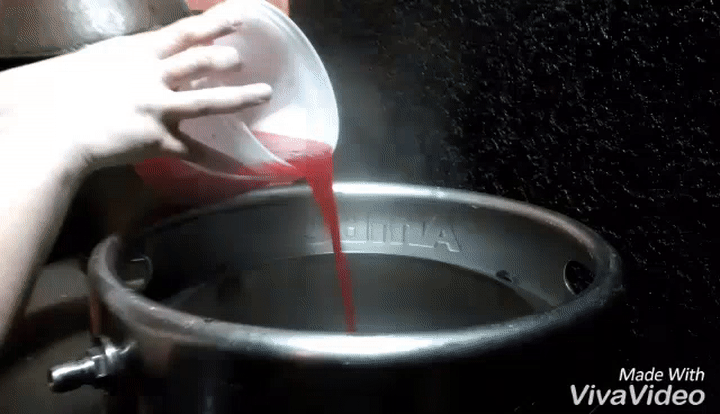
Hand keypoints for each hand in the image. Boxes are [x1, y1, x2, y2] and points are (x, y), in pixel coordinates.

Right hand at [0, 0, 271, 175]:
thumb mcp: (99, 60)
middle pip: (199, 61)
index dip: (215, 24)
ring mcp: (158, 107)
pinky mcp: (158, 139)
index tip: (240, 17)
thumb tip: (149, 56)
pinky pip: (194, 151)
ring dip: (239, 97)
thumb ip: (130, 59)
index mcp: (138, 53)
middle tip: (245, 58)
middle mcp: (153, 76)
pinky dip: (218, 160)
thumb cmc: (64, 89)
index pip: (184, 32)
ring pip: (206, 100)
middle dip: (225, 58)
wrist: (51, 124)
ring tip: (264, 93)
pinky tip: (240, 166)